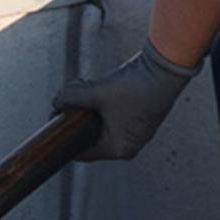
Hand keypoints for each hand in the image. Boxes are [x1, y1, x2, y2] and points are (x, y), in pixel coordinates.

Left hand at [53, 42, 199, 159]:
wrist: (165, 67)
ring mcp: (136, 130)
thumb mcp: (98, 92)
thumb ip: (72, 97)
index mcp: (120, 148)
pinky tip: (94, 86)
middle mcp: (130, 143)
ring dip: (88, 105)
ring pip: (100, 122)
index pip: (84, 152)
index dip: (65, 137)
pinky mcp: (139, 115)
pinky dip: (101, 102)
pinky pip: (112, 114)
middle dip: (77, 116)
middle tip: (66, 101)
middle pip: (90, 135)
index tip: (54, 120)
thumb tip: (56, 101)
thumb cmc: (135, 86)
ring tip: (82, 87)